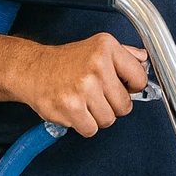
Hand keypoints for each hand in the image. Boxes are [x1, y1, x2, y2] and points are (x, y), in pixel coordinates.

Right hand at [13, 34, 148, 136]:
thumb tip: (144, 60)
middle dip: (114, 105)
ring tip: (86, 103)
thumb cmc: (66, 61)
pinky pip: (91, 129)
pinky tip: (77, 111)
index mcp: (107, 48)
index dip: (134, 87)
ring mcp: (83, 88)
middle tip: (99, 96)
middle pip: (125, 105)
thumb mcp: (97, 47)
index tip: (125, 87)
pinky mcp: (70, 107)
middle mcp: (96, 66)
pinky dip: (85, 125)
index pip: (140, 78)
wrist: (32, 70)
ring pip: (109, 119)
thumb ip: (124, 54)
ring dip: (99, 116)